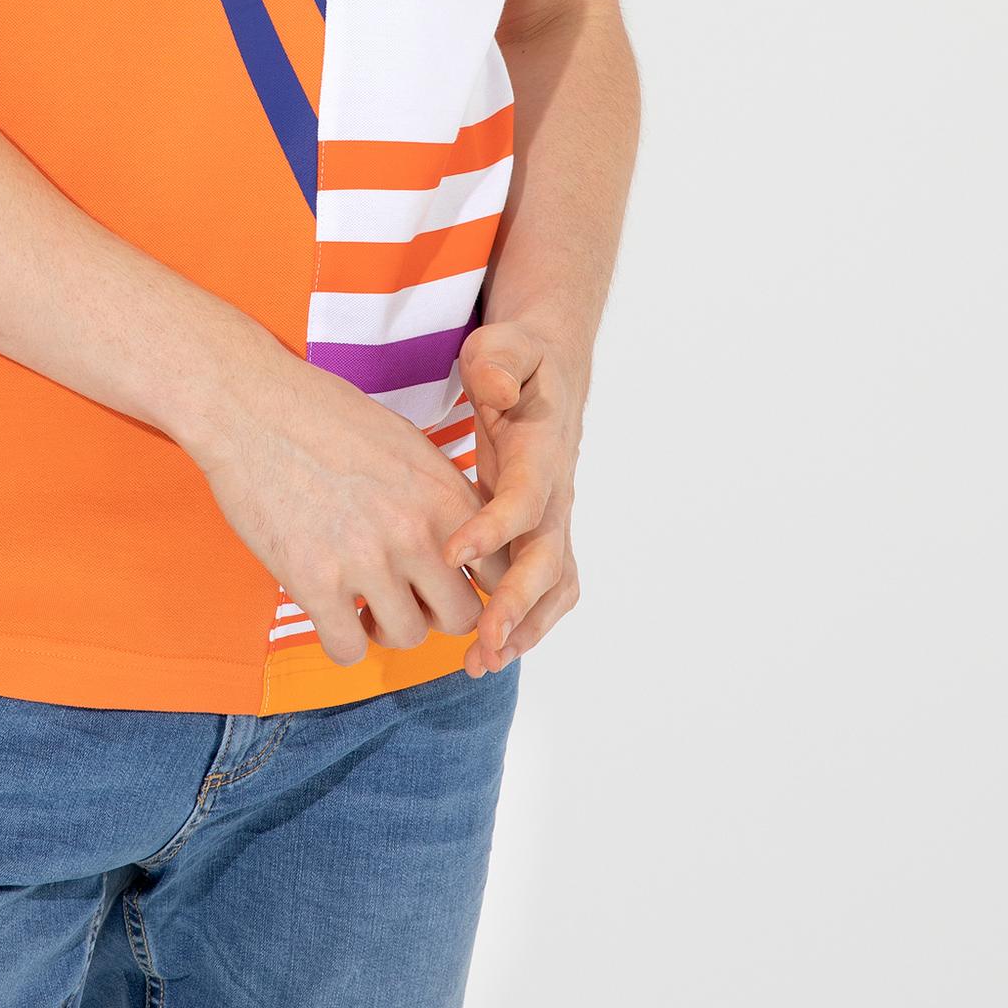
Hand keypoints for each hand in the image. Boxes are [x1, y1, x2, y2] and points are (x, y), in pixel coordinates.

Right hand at [186, 339, 512, 669]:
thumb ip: (441, 498)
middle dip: (436, 614)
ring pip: (407, 637)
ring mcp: (365, 559)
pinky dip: (342, 641)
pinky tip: (329, 612)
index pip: (502, 572)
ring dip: (386, 628)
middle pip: (463, 617)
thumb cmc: (322, 415)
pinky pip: (348, 649)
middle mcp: (415, 530)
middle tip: (406, 596)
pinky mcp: (313, 581)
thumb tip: (466, 547)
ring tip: (362, 602)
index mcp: (444, 493)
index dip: (484, 588)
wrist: (248, 404)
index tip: (456, 586)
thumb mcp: (405, 444)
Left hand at [441, 320, 583, 676]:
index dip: (494, 528)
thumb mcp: (504, 344)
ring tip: (481, 663)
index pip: (525, 497)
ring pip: (553, 585)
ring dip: (523, 628)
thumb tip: (495, 384)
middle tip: (480, 643)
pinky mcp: (539, 531)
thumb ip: (500, 360)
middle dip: (517, 604)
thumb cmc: (518, 357)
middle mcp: (555, 492)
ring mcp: (552, 516)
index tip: (452, 554)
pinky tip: (488, 651)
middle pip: (547, 558)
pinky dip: (523, 623)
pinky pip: (544, 588)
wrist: (550, 367)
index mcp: (543, 450)